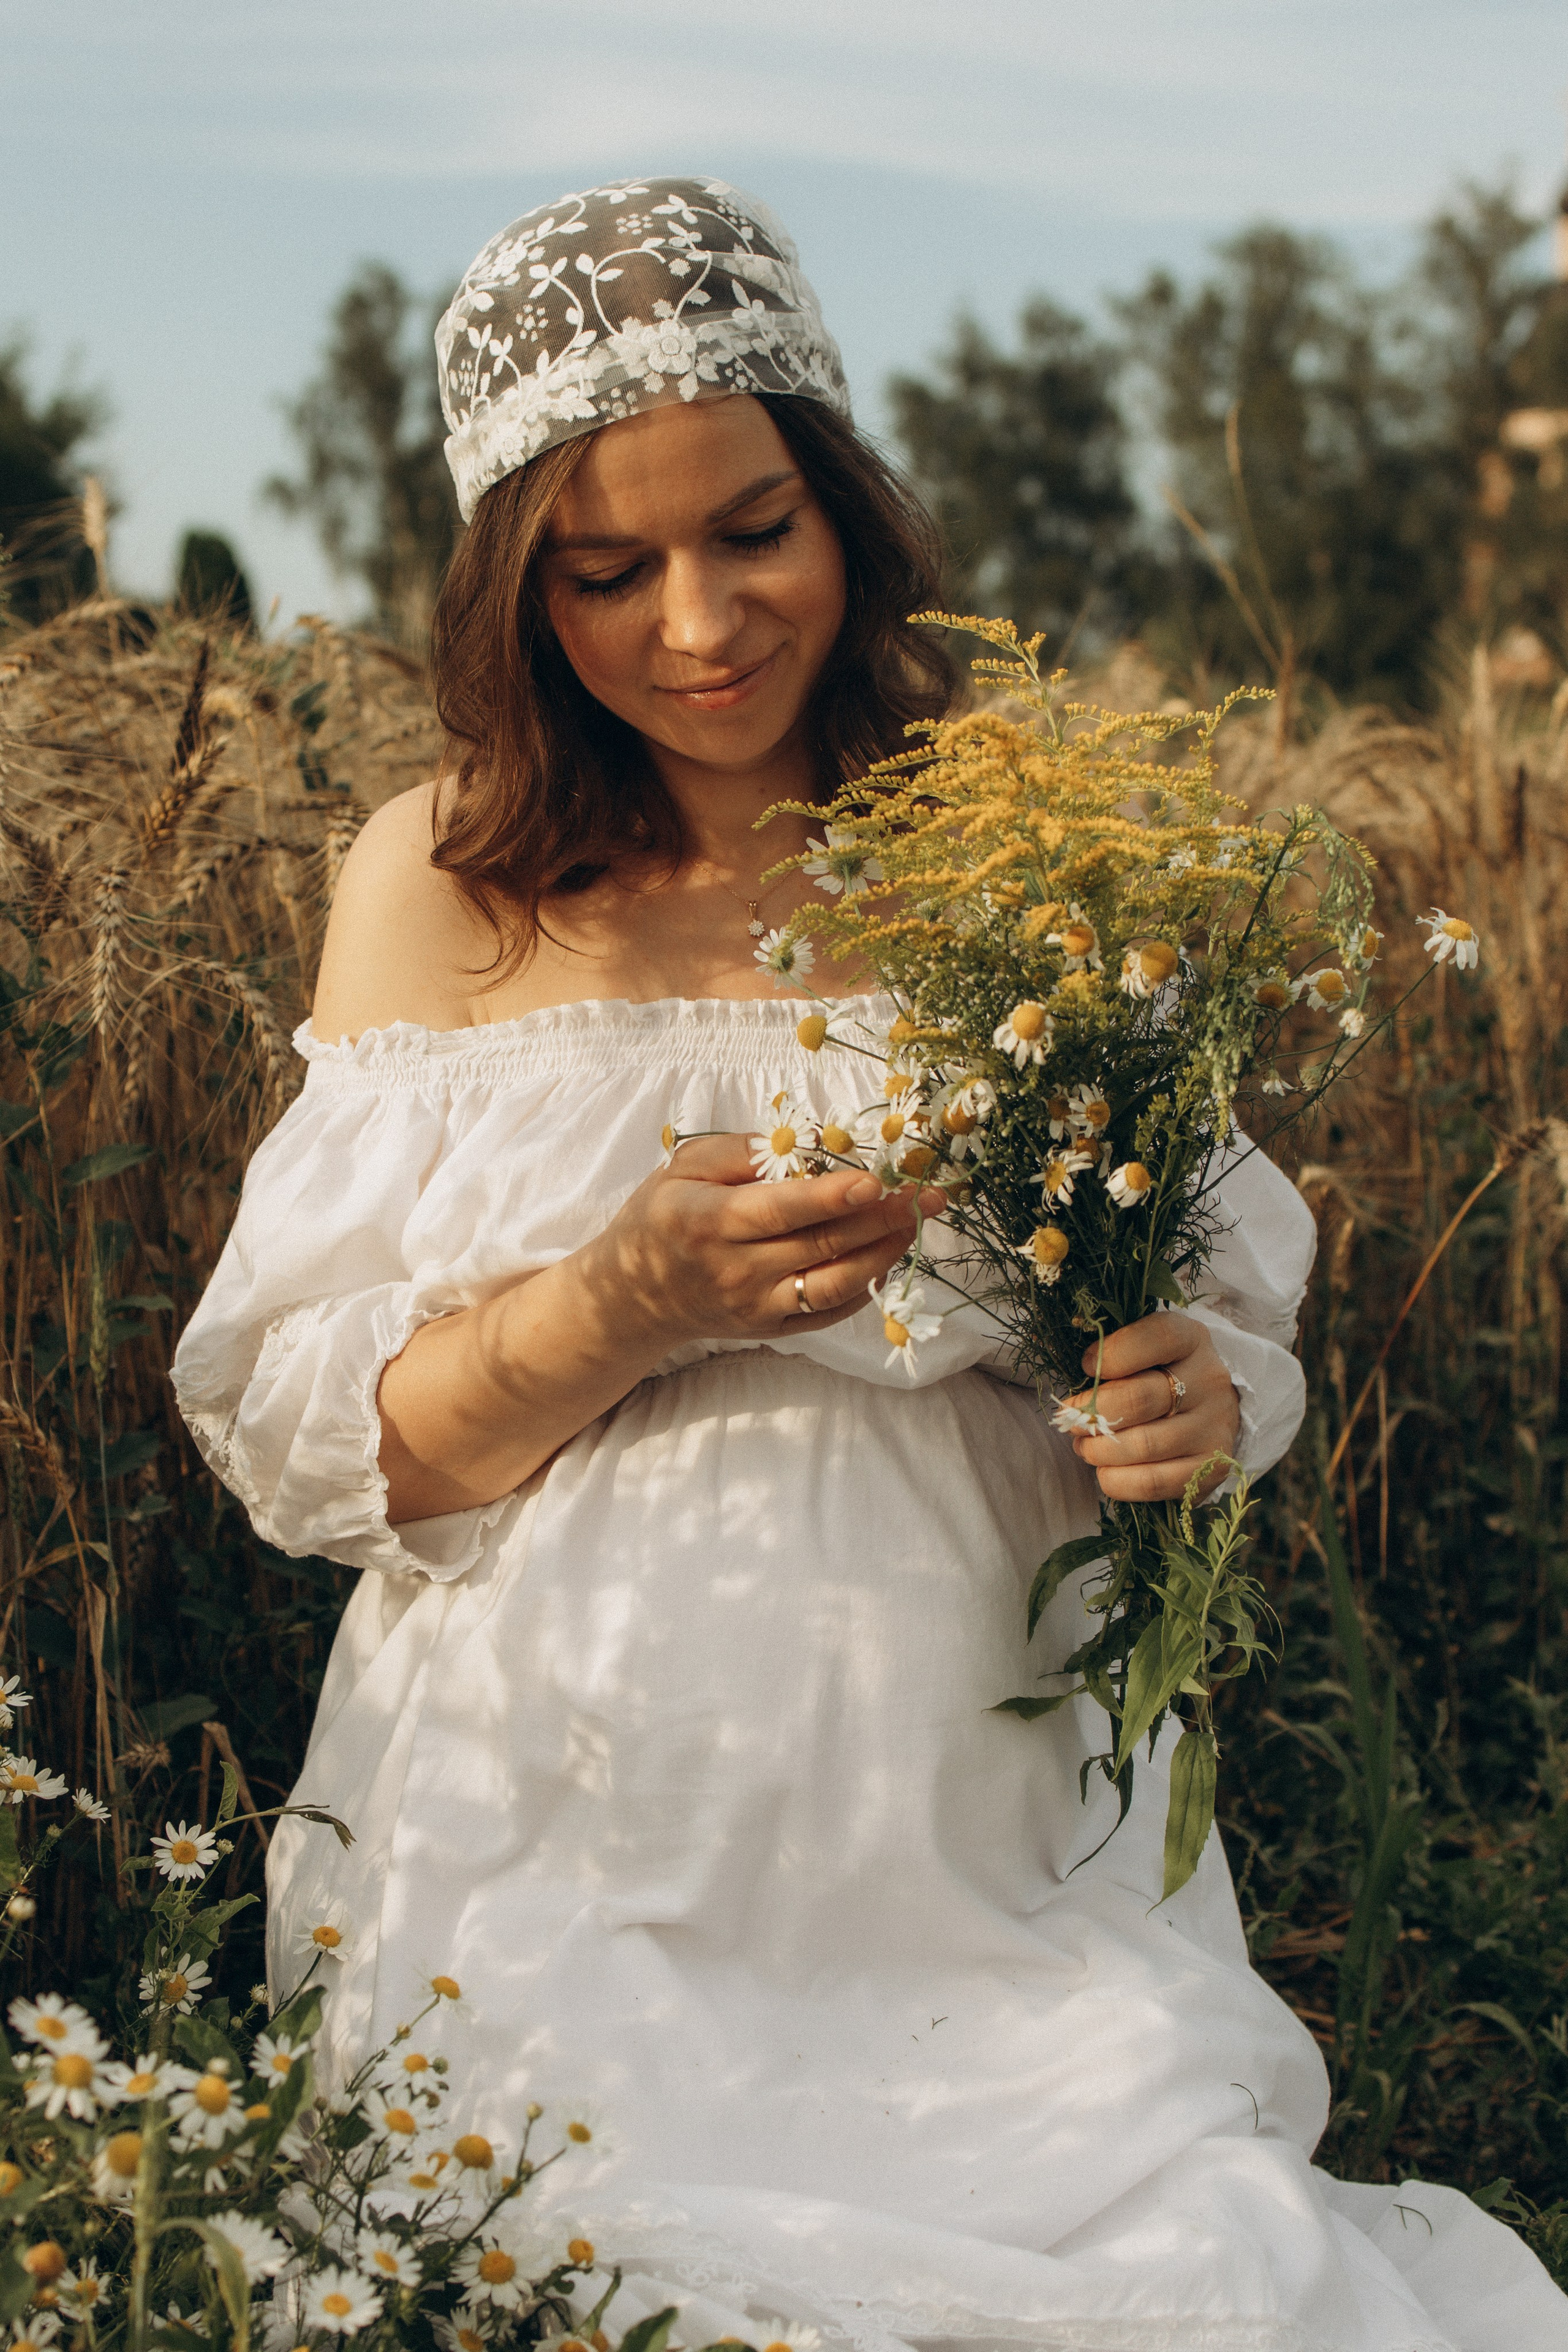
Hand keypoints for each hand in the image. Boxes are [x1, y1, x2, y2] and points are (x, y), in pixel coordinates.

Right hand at [584, 1133, 945, 1350]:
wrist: (635, 1294)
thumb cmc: (663, 1216)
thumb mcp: (682, 1168)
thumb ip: (738, 1151)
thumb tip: (805, 1143)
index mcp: (706, 1222)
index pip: (778, 1211)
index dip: (829, 1197)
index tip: (874, 1179)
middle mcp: (733, 1270)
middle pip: (819, 1245)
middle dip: (879, 1218)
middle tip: (924, 1194)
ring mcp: (755, 1306)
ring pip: (834, 1283)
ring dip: (883, 1253)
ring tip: (915, 1221)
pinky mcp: (771, 1329)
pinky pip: (829, 1312)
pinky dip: (865, 1285)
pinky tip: (887, 1254)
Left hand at [1062, 1311, 1239, 1502]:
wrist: (1208, 1409)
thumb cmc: (1158, 1373)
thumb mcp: (1143, 1349)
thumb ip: (1113, 1354)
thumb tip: (1082, 1375)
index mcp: (1192, 1340)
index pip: (1157, 1338)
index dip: (1112, 1354)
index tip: (1087, 1365)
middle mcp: (1210, 1381)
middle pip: (1140, 1399)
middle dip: (1092, 1412)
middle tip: (1072, 1418)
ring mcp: (1214, 1427)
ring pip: (1143, 1445)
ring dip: (1099, 1450)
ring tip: (1084, 1445)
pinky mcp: (1210, 1468)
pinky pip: (1153, 1482)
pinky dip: (1116, 1479)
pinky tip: (1105, 1469)